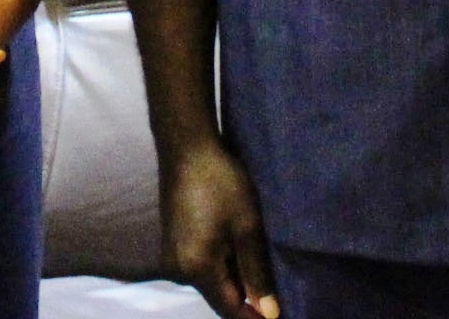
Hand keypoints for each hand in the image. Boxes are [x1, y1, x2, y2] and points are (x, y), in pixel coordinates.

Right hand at [160, 138, 279, 318]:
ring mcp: (171, 255)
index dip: (254, 315)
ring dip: (233, 274)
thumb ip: (257, 273)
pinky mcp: (171, 240)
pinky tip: (235, 243)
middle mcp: (178, 269)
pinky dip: (219, 260)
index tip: (278, 311)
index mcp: (196, 269)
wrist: (187, 146)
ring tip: (255, 257)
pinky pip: (199, 264)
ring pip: (209, 279)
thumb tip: (269, 314)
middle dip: (245, 293)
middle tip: (274, 282)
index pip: (229, 309)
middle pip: (218, 296)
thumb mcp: (247, 226)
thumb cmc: (221, 182)